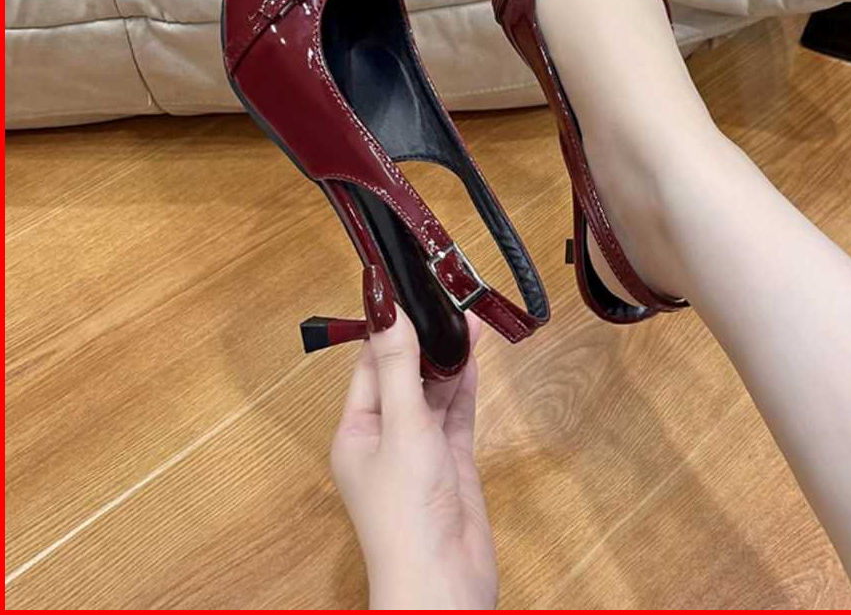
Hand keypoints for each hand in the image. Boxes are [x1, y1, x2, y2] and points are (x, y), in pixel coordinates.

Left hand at [331, 291, 496, 610]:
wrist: (443, 583)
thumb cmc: (406, 512)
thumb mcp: (402, 426)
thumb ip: (400, 365)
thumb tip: (385, 307)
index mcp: (356, 430)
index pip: (370, 364)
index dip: (388, 326)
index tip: (405, 287)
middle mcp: (385, 436)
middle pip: (404, 373)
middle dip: (424, 337)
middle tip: (447, 296)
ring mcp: (420, 450)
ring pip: (434, 390)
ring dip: (449, 356)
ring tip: (468, 315)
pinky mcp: (450, 462)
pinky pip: (456, 412)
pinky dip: (465, 384)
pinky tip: (474, 354)